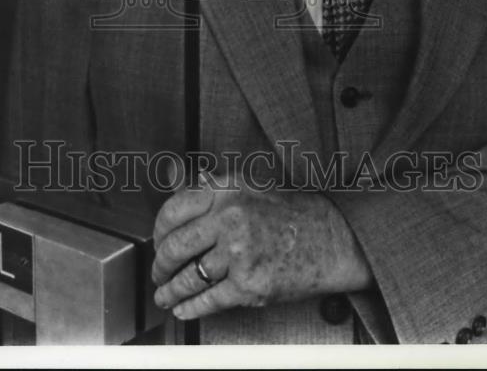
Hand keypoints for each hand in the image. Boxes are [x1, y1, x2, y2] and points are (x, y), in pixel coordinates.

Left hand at [151, 177, 371, 319]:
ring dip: (171, 290)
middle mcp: (229, 219)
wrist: (329, 238)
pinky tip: (183, 309)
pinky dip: (191, 308)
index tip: (156, 241)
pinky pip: (210, 299)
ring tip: (164, 294)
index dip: (158, 230)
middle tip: (157, 272)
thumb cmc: (290, 213)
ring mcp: (239, 253)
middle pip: (175, 247)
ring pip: (190, 277)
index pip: (173, 210)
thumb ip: (209, 185)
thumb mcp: (247, 186)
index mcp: (225, 192)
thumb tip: (174, 177)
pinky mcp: (250, 284)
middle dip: (160, 265)